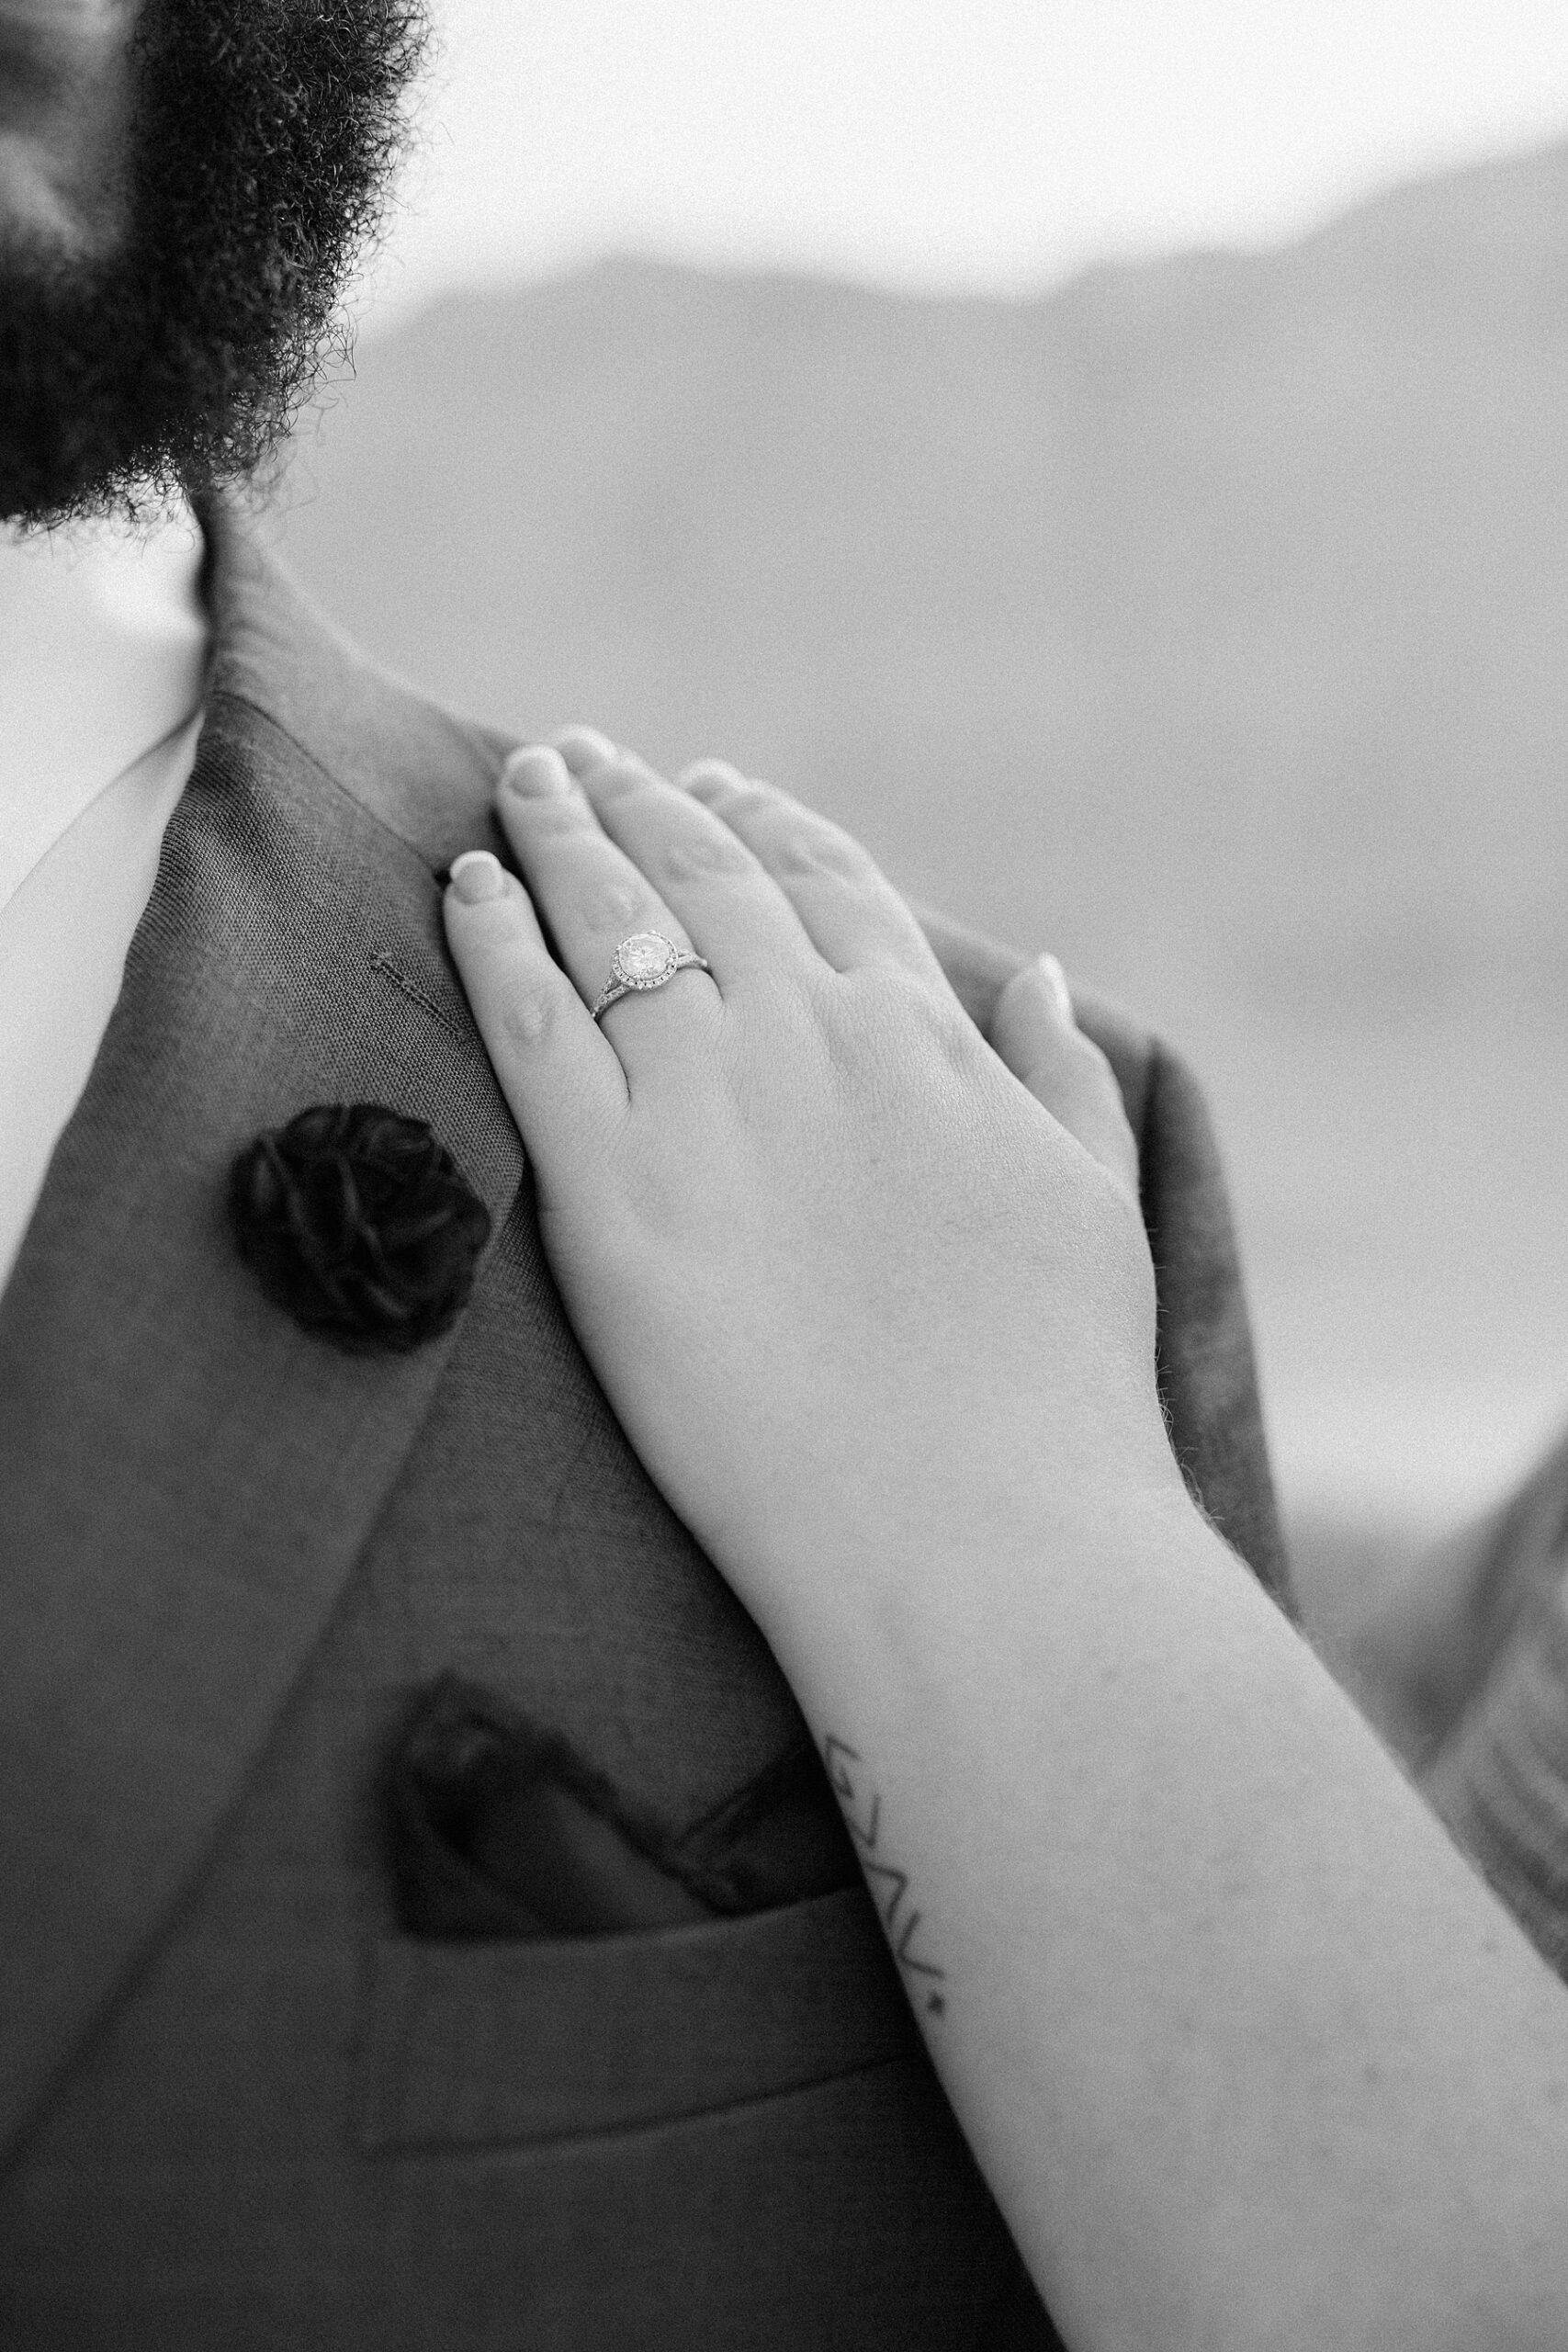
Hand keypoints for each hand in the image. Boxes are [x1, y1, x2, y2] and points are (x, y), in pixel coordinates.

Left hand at [443, 732, 1171, 1633]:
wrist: (983, 1533)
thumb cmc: (1058, 1392)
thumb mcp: (1099, 1201)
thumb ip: (1067, 1076)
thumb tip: (1042, 973)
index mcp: (926, 1036)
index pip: (826, 884)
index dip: (761, 821)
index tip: (711, 784)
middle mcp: (814, 1038)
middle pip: (705, 877)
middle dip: (641, 802)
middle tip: (585, 756)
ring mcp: (708, 1105)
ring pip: (612, 922)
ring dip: (561, 834)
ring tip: (523, 781)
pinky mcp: (612, 1194)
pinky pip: (529, 1025)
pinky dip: (491, 939)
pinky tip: (466, 886)